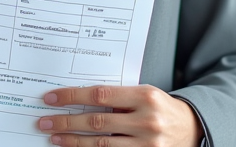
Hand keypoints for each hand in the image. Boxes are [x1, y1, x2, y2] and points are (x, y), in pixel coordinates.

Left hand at [37, 84, 203, 146]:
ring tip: (54, 137)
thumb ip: (118, 96)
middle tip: (44, 122)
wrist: (191, 129)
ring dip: (73, 141)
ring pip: (99, 143)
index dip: (72, 96)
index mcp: (145, 96)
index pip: (100, 94)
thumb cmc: (161, 108)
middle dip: (66, 122)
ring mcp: (146, 144)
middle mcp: (146, 120)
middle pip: (96, 121)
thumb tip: (78, 98)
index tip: (51, 99)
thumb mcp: (144, 94)